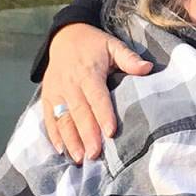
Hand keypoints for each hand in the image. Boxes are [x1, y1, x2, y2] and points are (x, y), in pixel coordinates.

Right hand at [40, 23, 152, 161]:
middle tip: (94, 154)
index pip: (97, 96)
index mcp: (88, 72)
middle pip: (79, 112)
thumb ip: (129, 58)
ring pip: (63, 119)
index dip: (103, 114)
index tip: (110, 132)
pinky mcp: (48, 98)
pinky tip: (61, 150)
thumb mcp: (112, 45)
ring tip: (79, 158)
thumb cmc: (94, 45)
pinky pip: (49, 118)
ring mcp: (56, 92)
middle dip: (87, 134)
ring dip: (70, 140)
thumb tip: (147, 67)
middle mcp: (70, 84)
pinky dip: (54, 135)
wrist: (64, 37)